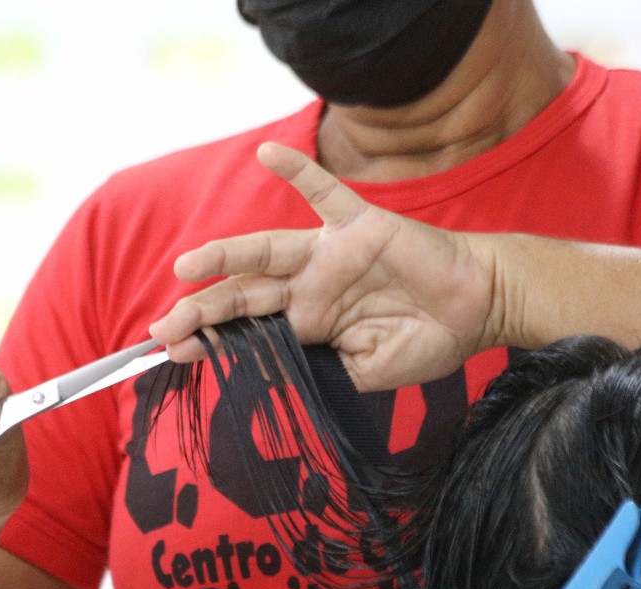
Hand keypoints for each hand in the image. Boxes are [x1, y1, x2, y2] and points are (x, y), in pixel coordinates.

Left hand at [150, 142, 502, 391]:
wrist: (478, 311)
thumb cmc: (425, 341)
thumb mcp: (363, 374)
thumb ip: (319, 374)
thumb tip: (270, 383)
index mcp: (308, 323)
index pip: (248, 329)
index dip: (210, 339)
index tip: (170, 352)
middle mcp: (309, 285)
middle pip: (244, 295)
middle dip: (202, 311)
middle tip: (161, 327)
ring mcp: (330, 253)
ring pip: (267, 250)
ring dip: (225, 255)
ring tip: (186, 264)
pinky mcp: (360, 225)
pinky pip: (325, 191)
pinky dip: (298, 170)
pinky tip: (267, 153)